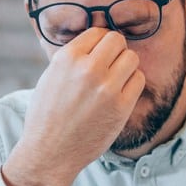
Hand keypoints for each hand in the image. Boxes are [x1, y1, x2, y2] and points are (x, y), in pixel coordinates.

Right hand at [3, 28, 144, 185]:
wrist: (50, 153)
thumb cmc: (46, 116)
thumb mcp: (48, 77)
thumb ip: (67, 56)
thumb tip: (73, 36)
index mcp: (67, 58)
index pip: (98, 32)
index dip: (100, 43)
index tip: (98, 55)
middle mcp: (88, 68)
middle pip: (117, 40)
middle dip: (115, 51)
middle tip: (109, 66)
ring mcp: (106, 87)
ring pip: (132, 58)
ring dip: (126, 66)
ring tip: (115, 80)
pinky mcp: (121, 106)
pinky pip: (138, 79)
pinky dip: (132, 84)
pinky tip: (120, 93)